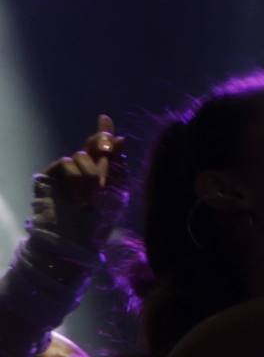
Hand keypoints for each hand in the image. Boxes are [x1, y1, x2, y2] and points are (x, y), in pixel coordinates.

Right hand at [32, 116, 126, 247]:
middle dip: (101, 143)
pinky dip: (76, 178)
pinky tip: (78, 198)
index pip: (103, 150)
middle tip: (107, 149)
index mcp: (102, 175)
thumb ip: (117, 165)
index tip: (104, 118)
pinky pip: (67, 163)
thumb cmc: (99, 222)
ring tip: (92, 198)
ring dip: (92, 175)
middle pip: (91, 145)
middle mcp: (84, 170)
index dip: (104, 133)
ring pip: (82, 155)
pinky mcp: (50, 175)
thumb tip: (121, 138)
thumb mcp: (115, 193)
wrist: (74, 238)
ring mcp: (66, 173)